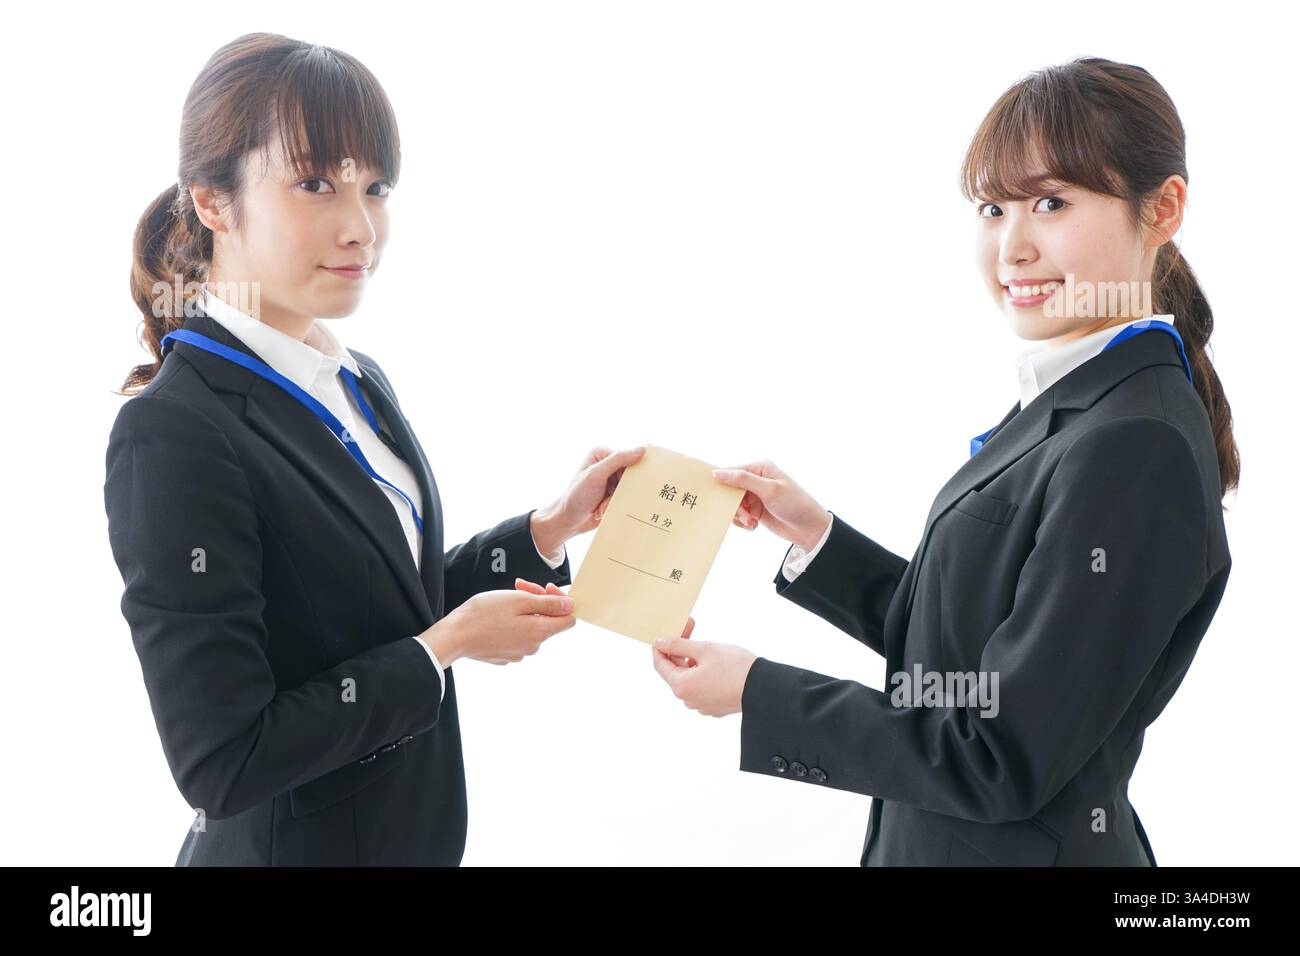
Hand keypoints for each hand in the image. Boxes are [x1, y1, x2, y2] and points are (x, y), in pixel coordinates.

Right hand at [426, 585, 575, 665]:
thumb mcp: (519, 600)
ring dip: (523, 611)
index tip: (545, 588)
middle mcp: (533, 647)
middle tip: (519, 585)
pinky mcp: (504, 655)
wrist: (454, 636)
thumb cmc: (484, 614)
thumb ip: (549, 604)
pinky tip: (496, 616)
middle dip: (538, 601)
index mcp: (540, 632)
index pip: (569, 619)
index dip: (561, 600)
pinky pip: (516, 636)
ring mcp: (518, 653)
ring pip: (531, 627)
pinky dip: (511, 624)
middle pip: (548, 621)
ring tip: (503, 599)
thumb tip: (571, 606)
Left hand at [531, 446, 647, 555]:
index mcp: (602, 454)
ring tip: (601, 506)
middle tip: (608, 497)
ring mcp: (611, 480)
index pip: (628, 458)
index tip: (621, 485)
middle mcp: (607, 464)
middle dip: (620, 491)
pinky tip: (601, 510)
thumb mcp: (596, 475)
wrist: (568, 520)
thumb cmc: (577, 496)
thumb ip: (618, 460)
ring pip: (629, 489)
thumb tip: (642, 449)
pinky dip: (614, 506)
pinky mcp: (613, 494)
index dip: (629, 473)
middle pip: (630, 475)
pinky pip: (625, 499)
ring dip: (615, 501)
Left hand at [651, 622, 757, 717]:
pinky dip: (703, 673)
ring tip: (706, 646)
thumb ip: (678, 645)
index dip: (661, 646)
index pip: (660, 664)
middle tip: (690, 628)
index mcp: (682, 686)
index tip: (667, 632)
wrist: (764, 688)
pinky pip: (701, 687)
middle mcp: (688, 699)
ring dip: (692, 661)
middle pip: (675, 671)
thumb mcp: (704, 649)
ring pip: (689, 678)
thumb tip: (659, 643)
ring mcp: (701, 705)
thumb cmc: (736, 668)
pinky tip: (715, 663)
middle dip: (680, 649)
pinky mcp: (714, 706)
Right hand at [712, 460, 830, 550]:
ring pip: (732, 505)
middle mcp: (756, 480)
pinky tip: (754, 526)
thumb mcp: (769, 489)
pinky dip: (743, 522)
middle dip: (733, 504)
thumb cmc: (794, 503)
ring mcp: (755, 496)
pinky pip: (738, 516)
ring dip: (739, 516)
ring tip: (752, 522)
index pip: (731, 471)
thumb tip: (717, 473)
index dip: (721, 482)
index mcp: (760, 468)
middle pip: (729, 490)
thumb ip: (743, 480)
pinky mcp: (755, 510)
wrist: (809, 528)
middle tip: (743, 515)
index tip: (713, 494)